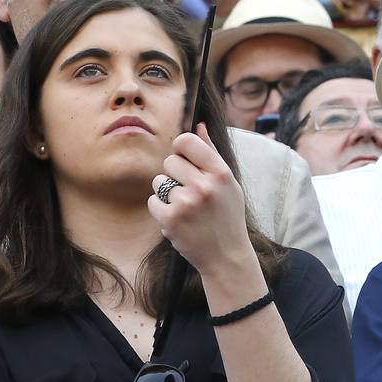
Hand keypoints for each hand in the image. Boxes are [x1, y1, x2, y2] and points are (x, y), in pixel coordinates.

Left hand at [151, 125, 255, 277]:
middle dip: (174, 175)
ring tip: (186, 209)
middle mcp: (204, 185)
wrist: (226, 256)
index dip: (180, 148)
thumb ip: (212, 153)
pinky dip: (161, 210)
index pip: (187, 141)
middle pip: (170, 161)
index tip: (183, 160)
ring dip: (166, 194)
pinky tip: (178, 220)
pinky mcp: (171, 219)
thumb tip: (199, 125)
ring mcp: (186, 203)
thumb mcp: (228, 184)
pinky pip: (152, 201)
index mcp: (221, 173)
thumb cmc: (227, 217)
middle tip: (189, 192)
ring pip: (159, 182)